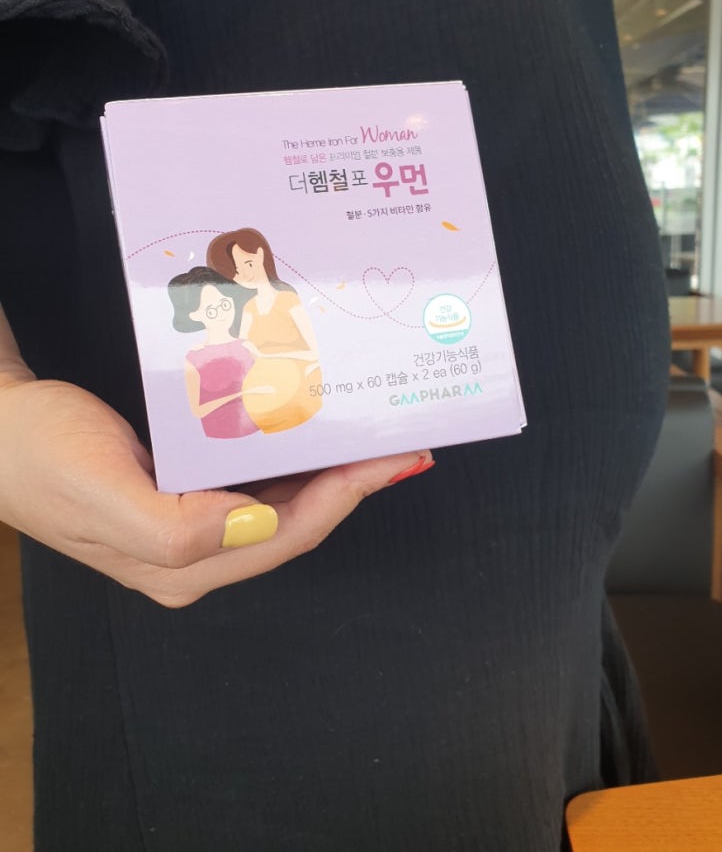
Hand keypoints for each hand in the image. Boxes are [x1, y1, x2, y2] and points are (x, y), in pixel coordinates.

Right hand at [0, 378, 432, 606]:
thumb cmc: (43, 456)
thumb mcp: (104, 495)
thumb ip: (181, 528)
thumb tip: (262, 522)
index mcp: (181, 566)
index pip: (287, 535)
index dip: (346, 497)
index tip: (391, 459)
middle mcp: (196, 557)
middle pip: (297, 524)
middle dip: (353, 486)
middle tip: (400, 442)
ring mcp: (192, 530)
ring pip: (282, 504)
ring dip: (329, 472)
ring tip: (371, 437)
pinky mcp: (185, 501)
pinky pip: (257, 484)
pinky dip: (293, 459)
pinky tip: (313, 432)